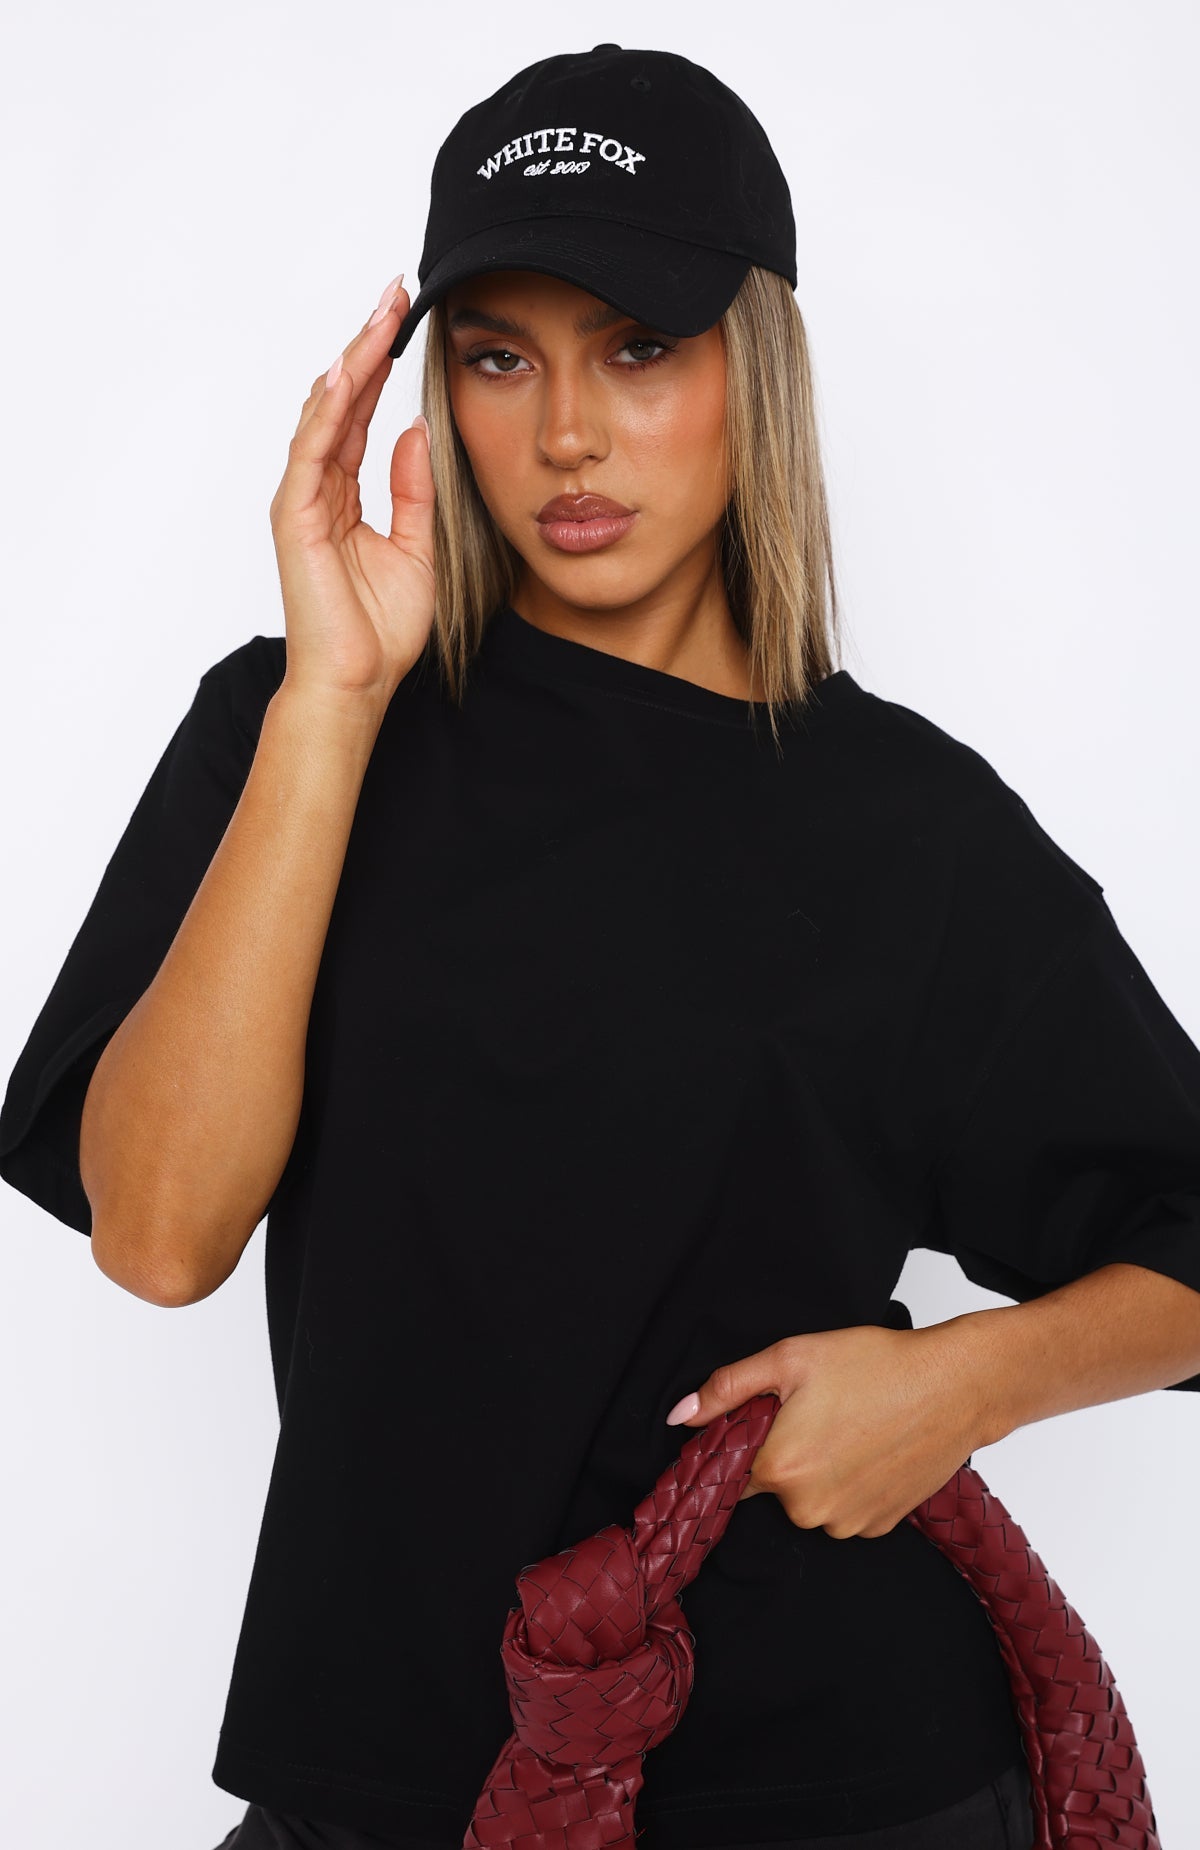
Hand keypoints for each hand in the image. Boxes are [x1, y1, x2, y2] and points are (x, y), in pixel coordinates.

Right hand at [268, 274, 435, 709]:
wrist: (359, 681)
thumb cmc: (383, 630)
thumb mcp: (418, 547)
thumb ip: (414, 490)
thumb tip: (418, 430)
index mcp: (343, 494)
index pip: (361, 414)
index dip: (380, 364)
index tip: (405, 317)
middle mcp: (316, 489)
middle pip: (338, 400)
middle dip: (366, 344)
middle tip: (393, 292)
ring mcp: (300, 500)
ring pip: (323, 413)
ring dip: (350, 362)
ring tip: (377, 316)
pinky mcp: (294, 516)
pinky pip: (310, 450)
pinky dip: (328, 410)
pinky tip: (349, 374)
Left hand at [666, 1322, 983, 1538]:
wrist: (956, 1386)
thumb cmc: (877, 1364)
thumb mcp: (791, 1358)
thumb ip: (728, 1388)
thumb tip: (682, 1416)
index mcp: (780, 1468)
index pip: (731, 1472)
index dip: (741, 1443)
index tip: (761, 1424)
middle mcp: (809, 1509)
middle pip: (772, 1486)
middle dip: (785, 1452)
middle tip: (818, 1411)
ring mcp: (847, 1523)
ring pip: (809, 1500)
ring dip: (819, 1471)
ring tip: (851, 1425)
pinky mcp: (879, 1526)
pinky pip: (844, 1509)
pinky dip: (850, 1484)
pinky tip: (871, 1447)